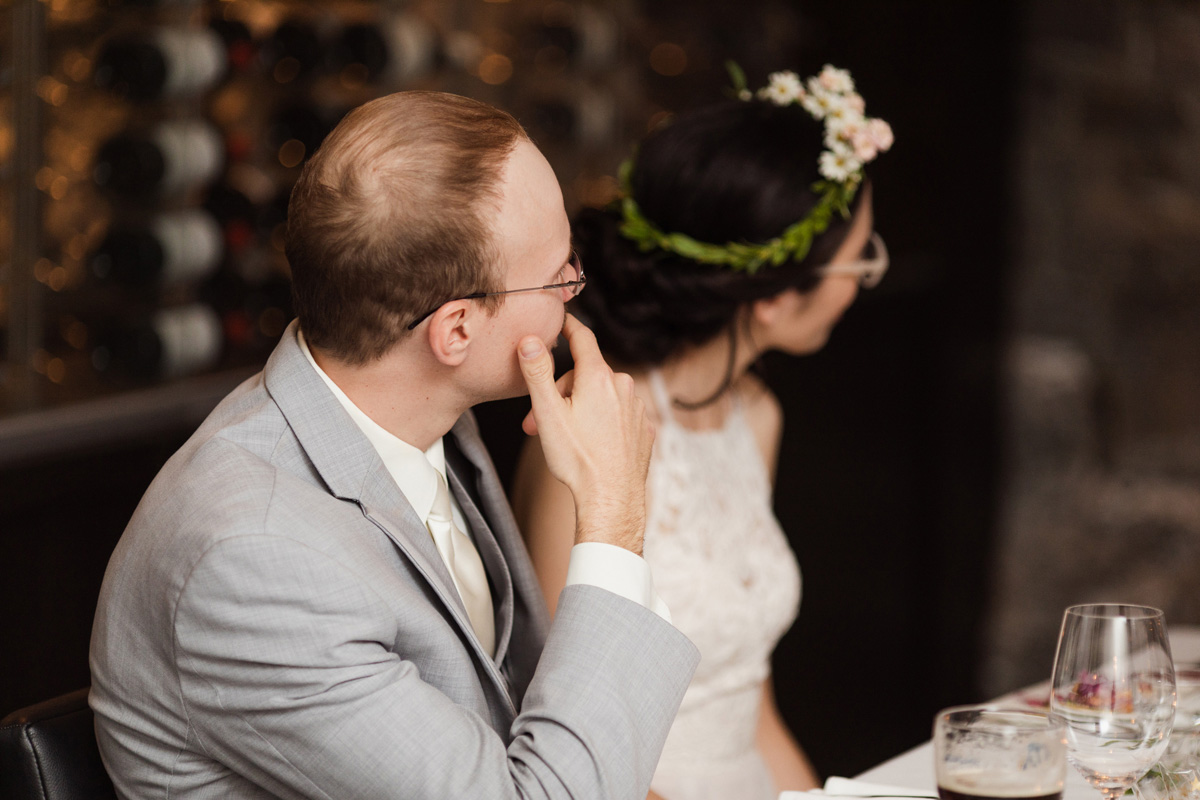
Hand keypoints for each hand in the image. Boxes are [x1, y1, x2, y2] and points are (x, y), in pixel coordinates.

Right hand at [517, 314, 653, 553]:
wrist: (611, 499)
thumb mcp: (548, 413)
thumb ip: (537, 372)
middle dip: (560, 392)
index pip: (582, 338)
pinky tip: (589, 444)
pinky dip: (601, 422)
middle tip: (536, 422)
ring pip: (601, 396)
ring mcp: (637, 408)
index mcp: (598, 377)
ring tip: (563, 438)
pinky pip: (618, 414)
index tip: (561, 320)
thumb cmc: (578, 459)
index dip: (569, 327)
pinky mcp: (644, 429)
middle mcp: (623, 386)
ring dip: (579, 408)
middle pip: (586, 374)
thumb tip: (530, 340)